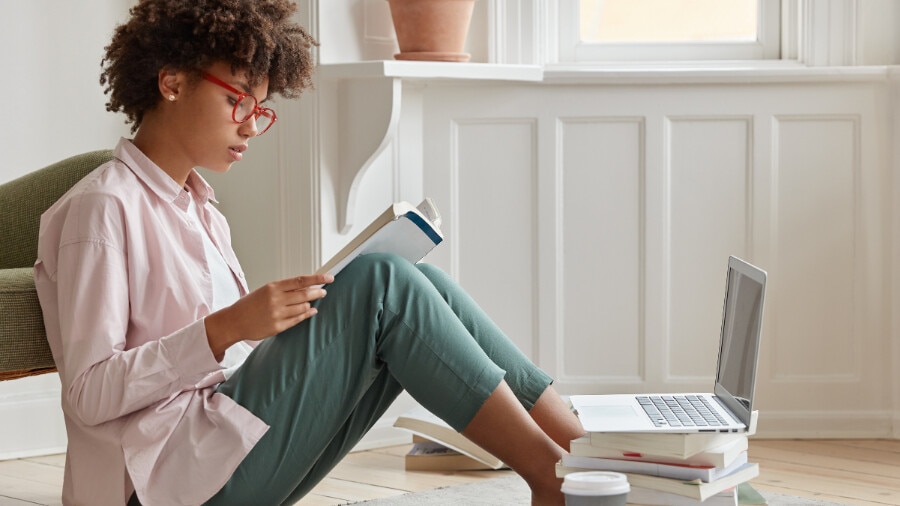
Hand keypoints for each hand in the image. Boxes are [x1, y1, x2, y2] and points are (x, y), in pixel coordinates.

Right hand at [204, 273, 333, 358]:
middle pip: (305, 294)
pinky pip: (298, 319)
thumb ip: (285, 289)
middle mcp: (276, 300)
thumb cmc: (250, 304)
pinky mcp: (278, 327)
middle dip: (318, 292)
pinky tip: (311, 311)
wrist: (234, 321)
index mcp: (273, 287)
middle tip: (323, 292)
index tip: (329, 278)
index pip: (301, 280)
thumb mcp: (266, 290)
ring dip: (310, 304)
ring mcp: (277, 314)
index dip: (317, 279)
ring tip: (312, 302)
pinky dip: (307, 314)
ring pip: (303, 307)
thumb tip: (307, 286)